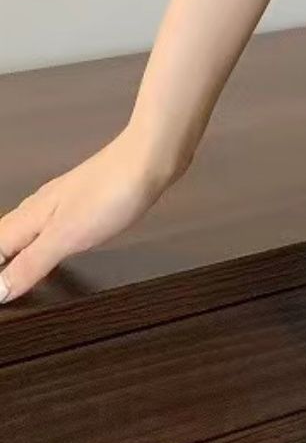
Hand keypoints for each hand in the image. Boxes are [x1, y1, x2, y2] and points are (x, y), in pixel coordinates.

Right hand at [0, 126, 187, 303]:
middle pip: (6, 237)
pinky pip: (55, 223)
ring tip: (13, 272)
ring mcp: (67, 199)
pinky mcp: (90, 197)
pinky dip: (45, 240)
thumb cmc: (113, 190)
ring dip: (17, 251)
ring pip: (29, 228)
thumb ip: (31, 263)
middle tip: (2, 287)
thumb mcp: (67, 236)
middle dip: (0, 261)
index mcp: (30, 216)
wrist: (153, 155)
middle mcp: (42, 206)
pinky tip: (57, 245)